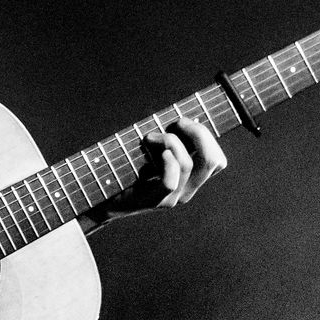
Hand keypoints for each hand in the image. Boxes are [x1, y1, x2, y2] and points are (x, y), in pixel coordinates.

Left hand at [96, 116, 226, 221]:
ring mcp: (172, 197)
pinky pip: (170, 182)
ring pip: (187, 164)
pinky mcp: (154, 201)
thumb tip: (183, 118)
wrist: (102, 196)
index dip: (206, 136)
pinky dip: (165, 162)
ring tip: (150, 137)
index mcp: (191, 178)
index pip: (217, 160)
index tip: (182, 122)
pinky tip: (156, 154)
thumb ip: (170, 138)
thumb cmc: (125, 165)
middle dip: (198, 132)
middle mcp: (187, 189)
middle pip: (212, 160)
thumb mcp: (153, 149)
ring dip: (170, 141)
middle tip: (176, 123)